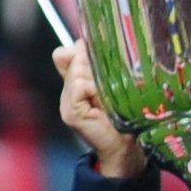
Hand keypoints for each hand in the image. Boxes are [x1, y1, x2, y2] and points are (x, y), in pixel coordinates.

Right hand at [53, 42, 145, 179]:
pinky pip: (79, 85)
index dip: (81, 50)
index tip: (101, 60)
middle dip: (94, 64)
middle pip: (71, 57)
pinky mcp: (70, 112)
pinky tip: (102, 101)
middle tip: (109, 85)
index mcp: (74, 83)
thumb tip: (87, 44)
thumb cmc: (124, 115)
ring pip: (77, 70)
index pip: (64, 54)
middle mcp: (67, 92)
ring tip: (108, 96)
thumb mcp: (112, 83)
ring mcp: (66, 103)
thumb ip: (101, 66)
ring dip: (97, 77)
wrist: (125, 146)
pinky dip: (93, 89)